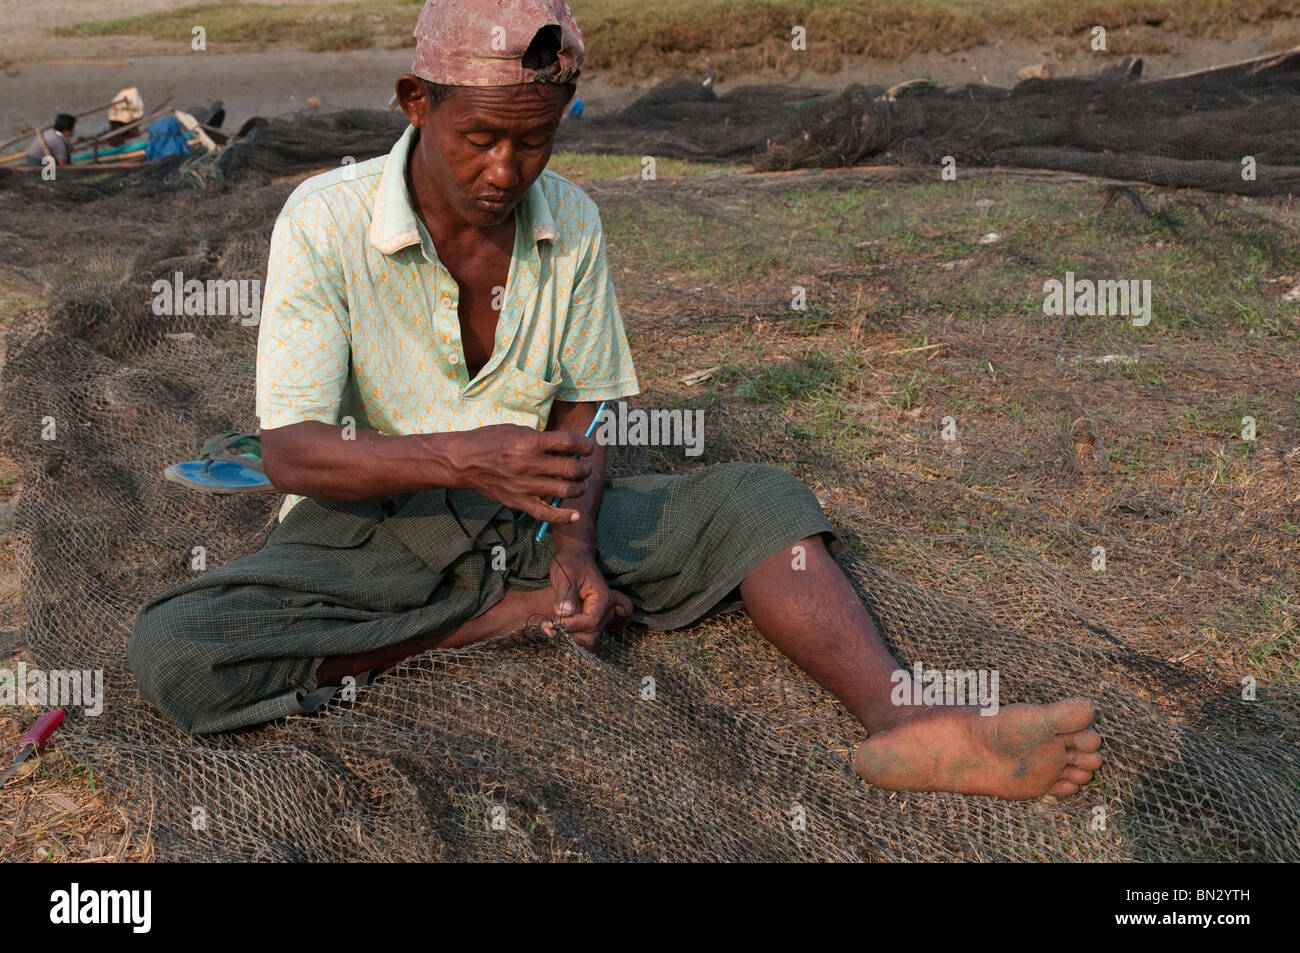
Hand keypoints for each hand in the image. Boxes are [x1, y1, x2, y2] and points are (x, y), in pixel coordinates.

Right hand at [453, 424, 593, 523]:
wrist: (463, 461)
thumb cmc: (489, 441)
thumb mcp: (517, 430)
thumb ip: (542, 440)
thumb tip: (568, 447)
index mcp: (529, 442)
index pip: (568, 442)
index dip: (584, 445)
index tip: (587, 447)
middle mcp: (529, 464)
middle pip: (571, 469)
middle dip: (584, 468)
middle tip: (585, 468)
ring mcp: (524, 485)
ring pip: (564, 491)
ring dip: (578, 487)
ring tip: (579, 484)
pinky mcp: (518, 502)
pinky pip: (546, 513)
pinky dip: (563, 516)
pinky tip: (574, 514)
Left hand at [545, 549, 631, 648]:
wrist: (575, 557)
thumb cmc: (571, 564)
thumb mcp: (566, 575)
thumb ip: (565, 594)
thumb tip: (563, 613)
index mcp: (603, 599)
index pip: (590, 621)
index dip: (570, 625)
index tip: (551, 623)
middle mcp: (605, 610)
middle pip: (592, 635)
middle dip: (570, 637)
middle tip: (549, 628)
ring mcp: (598, 616)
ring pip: (588, 638)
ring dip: (569, 639)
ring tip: (549, 628)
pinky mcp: (590, 619)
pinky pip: (583, 634)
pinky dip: (569, 635)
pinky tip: (553, 628)